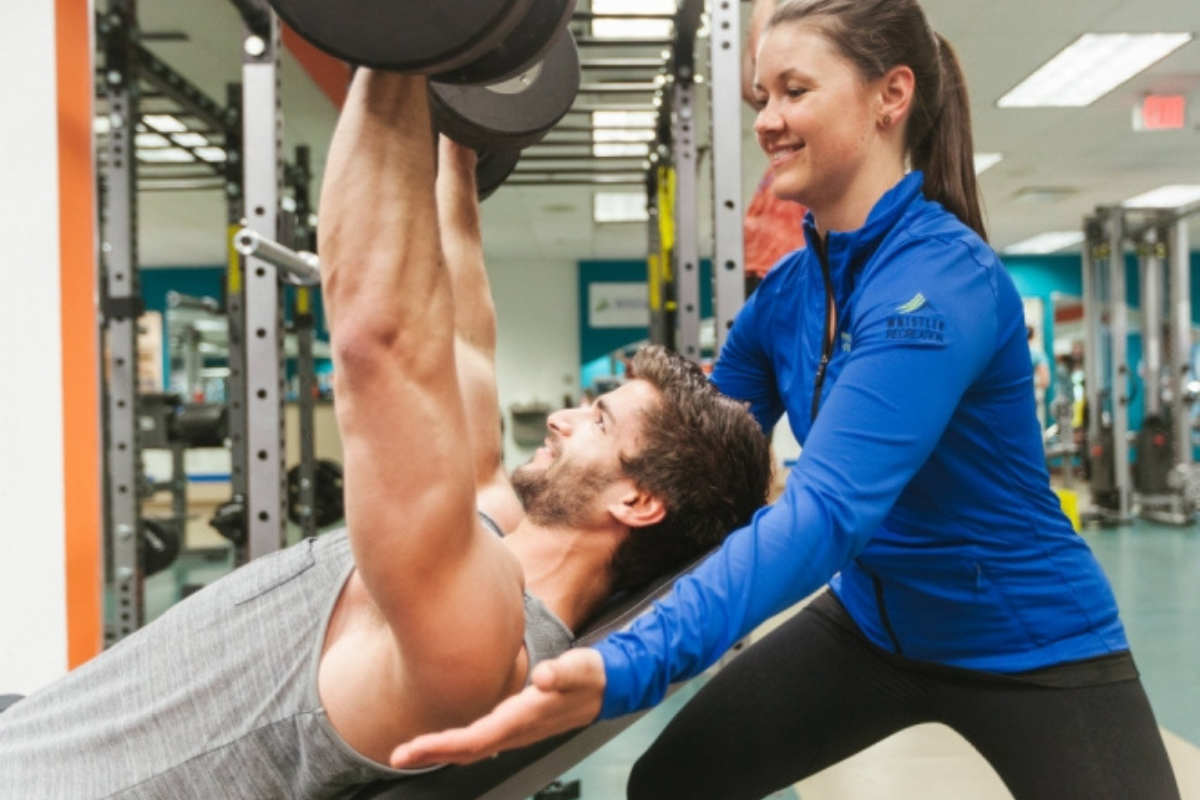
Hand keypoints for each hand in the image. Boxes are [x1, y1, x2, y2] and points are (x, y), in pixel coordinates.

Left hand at [390, 648, 605, 766]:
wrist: (607, 689)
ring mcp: (515, 732)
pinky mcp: (515, 725)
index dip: (441, 745)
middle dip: (431, 753)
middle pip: (467, 750)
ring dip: (440, 750)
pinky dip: (456, 744)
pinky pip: (479, 742)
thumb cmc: (590, 676)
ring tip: (410, 751)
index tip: (411, 749)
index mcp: (523, 718)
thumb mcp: (580, 667)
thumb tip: (545, 677)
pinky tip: (443, 743)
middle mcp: (515, 731)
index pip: (475, 739)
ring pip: (471, 749)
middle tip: (397, 755)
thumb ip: (564, 672)